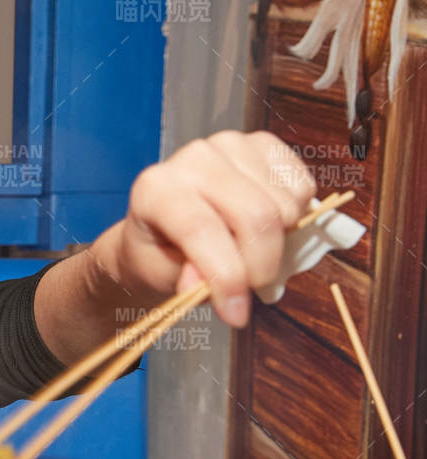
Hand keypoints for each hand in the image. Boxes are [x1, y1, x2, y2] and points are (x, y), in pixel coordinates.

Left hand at [90, 130, 316, 327]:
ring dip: (280, 241)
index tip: (236, 315)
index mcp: (156, 188)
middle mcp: (193, 157)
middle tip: (253, 286)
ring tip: (252, 250)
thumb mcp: (165, 275)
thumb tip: (217, 288)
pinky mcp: (263, 143)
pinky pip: (302, 187)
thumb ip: (191, 278)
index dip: (227, 277)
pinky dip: (296, 215)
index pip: (202, 230)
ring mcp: (231, 144)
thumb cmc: (162, 252)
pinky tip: (269, 223)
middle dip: (261, 264)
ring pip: (286, 204)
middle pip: (256, 215)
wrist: (166, 228)